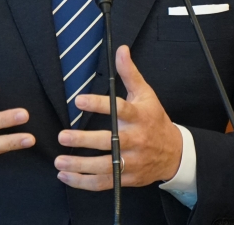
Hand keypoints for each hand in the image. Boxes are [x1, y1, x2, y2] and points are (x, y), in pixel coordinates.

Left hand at [54, 45, 182, 189]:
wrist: (174, 153)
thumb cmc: (154, 120)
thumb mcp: (145, 94)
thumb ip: (129, 73)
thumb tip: (121, 50)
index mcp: (139, 116)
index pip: (119, 109)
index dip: (99, 104)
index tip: (79, 100)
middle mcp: (135, 140)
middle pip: (109, 141)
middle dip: (84, 140)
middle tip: (63, 135)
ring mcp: (132, 161)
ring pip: (105, 166)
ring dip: (80, 165)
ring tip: (59, 160)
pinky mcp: (127, 178)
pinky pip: (104, 183)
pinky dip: (84, 182)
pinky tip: (66, 176)